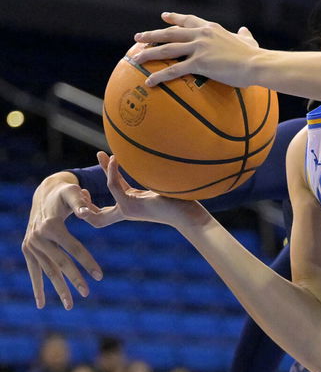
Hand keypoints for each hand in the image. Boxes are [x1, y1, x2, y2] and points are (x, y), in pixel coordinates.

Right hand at [23, 172, 103, 308]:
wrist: (45, 193)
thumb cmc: (65, 193)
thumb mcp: (73, 192)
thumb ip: (80, 202)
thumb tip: (86, 213)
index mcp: (51, 226)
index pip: (74, 247)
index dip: (87, 262)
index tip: (100, 277)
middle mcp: (38, 237)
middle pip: (60, 262)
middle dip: (74, 279)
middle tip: (87, 293)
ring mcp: (31, 245)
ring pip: (47, 270)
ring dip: (58, 288)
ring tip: (70, 305)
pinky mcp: (27, 249)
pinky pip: (34, 271)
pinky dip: (37, 287)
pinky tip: (41, 304)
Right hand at [75, 152, 206, 230]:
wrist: (190, 214)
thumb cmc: (180, 199)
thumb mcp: (158, 184)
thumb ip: (148, 174)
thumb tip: (146, 154)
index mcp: (133, 204)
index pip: (111, 197)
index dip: (101, 188)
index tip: (97, 170)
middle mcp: (128, 210)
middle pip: (97, 217)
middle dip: (84, 202)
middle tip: (80, 184)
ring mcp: (128, 210)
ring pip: (101, 203)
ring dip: (100, 176)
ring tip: (100, 154)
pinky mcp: (131, 205)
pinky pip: (114, 186)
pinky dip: (111, 171)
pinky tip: (115, 158)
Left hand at [130, 14, 260, 87]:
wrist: (257, 64)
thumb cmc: (255, 55)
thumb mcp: (248, 40)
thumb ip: (244, 35)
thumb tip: (244, 29)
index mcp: (211, 29)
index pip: (189, 20)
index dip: (175, 18)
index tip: (163, 17)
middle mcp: (201, 35)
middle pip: (171, 33)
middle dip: (152, 34)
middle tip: (138, 37)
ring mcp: (198, 48)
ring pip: (167, 49)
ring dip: (149, 53)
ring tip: (136, 58)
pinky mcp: (198, 63)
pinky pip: (173, 70)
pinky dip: (160, 76)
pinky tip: (149, 81)